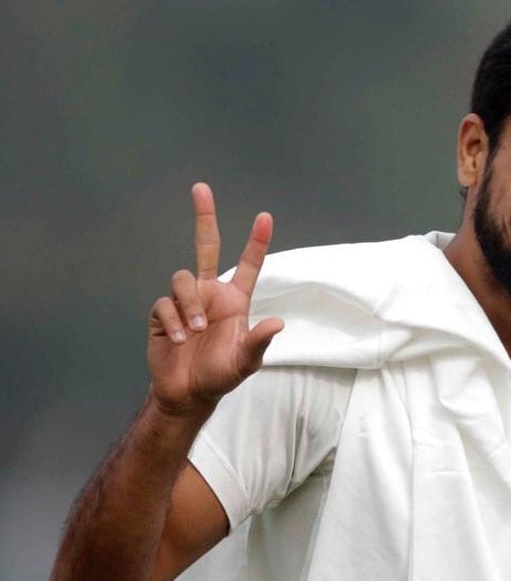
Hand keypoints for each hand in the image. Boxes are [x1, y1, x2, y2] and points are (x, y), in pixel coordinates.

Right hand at [147, 183, 283, 414]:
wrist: (188, 393)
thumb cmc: (220, 376)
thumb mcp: (245, 363)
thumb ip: (259, 343)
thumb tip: (277, 323)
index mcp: (233, 302)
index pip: (248, 267)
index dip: (256, 243)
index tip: (265, 217)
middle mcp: (209, 294)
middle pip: (206, 247)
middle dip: (204, 217)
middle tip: (201, 188)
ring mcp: (185, 301)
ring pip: (182, 279)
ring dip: (189, 304)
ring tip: (193, 332)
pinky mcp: (162, 313)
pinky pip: (165, 304)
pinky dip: (173, 321)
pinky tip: (178, 340)